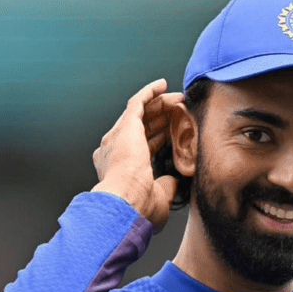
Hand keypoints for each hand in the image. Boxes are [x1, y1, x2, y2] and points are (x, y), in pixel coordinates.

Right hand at [91, 78, 182, 233]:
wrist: (126, 200)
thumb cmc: (139, 207)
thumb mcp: (157, 197)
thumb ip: (164, 185)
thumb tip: (172, 180)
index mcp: (118, 168)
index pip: (139, 147)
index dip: (156, 138)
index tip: (170, 134)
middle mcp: (114, 150)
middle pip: (140, 127)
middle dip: (160, 117)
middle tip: (178, 111)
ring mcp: (118, 136)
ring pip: (140, 112)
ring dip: (159, 103)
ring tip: (176, 97)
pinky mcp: (126, 125)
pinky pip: (137, 101)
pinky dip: (149, 92)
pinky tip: (162, 85)